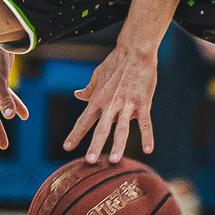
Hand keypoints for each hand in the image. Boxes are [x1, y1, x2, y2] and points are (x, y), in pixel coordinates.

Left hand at [63, 41, 158, 164]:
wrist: (135, 52)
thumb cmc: (115, 64)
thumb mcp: (97, 76)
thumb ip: (88, 89)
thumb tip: (77, 95)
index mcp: (97, 99)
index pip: (83, 120)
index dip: (75, 134)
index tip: (67, 148)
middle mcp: (110, 104)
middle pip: (101, 128)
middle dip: (95, 145)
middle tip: (89, 162)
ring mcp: (126, 104)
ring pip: (121, 128)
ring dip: (118, 145)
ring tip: (113, 160)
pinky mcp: (142, 103)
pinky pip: (145, 123)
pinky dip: (147, 136)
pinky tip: (148, 150)